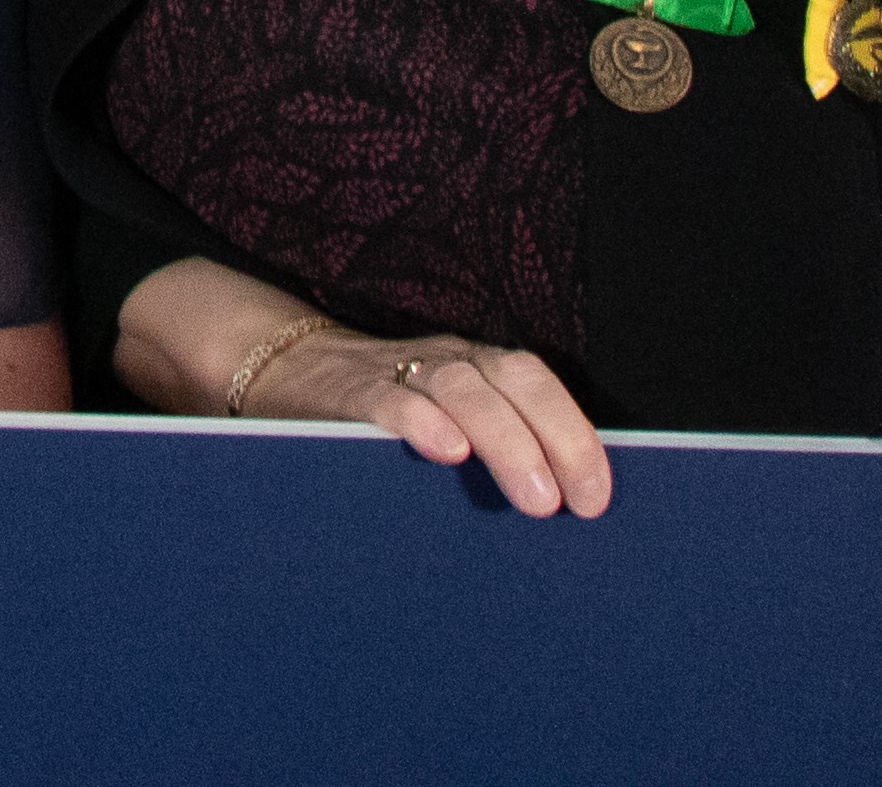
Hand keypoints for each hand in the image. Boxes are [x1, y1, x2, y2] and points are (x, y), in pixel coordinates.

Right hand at [249, 324, 612, 517]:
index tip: (596, 500)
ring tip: (534, 499)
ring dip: (506, 441)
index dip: (574, 434)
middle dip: (553, 440)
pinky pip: (390, 399)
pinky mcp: (350, 392)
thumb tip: (555, 519)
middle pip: (512, 381)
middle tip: (567, 506)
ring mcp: (398, 371)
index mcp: (478, 369)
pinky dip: (422, 421)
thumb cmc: (385, 422)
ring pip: (462, 387)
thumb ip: (491, 455)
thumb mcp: (447, 426)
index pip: (537, 384)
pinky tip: (446, 452)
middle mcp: (447, 362)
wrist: (285, 371)